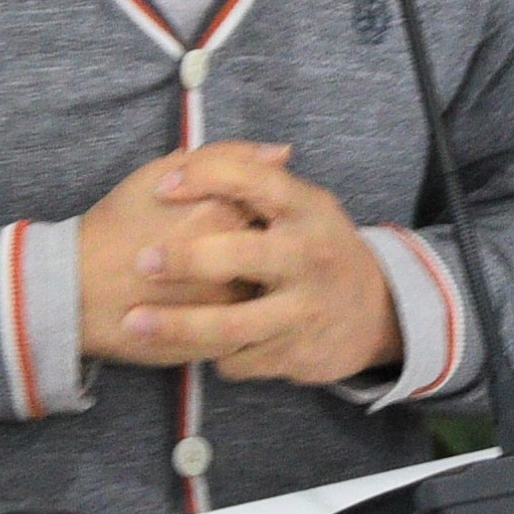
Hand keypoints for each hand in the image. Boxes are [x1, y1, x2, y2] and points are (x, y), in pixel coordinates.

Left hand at [82, 141, 393, 387]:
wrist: (377, 312)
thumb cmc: (317, 246)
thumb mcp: (300, 204)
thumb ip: (251, 174)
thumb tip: (194, 155)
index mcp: (307, 210)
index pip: (252, 180)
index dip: (204, 178)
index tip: (161, 187)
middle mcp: (309, 258)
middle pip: (239, 257)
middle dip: (185, 260)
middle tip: (142, 262)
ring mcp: (304, 311)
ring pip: (231, 325)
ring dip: (178, 326)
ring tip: (135, 322)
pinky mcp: (296, 354)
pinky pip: (240, 359)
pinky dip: (211, 354)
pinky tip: (196, 344)